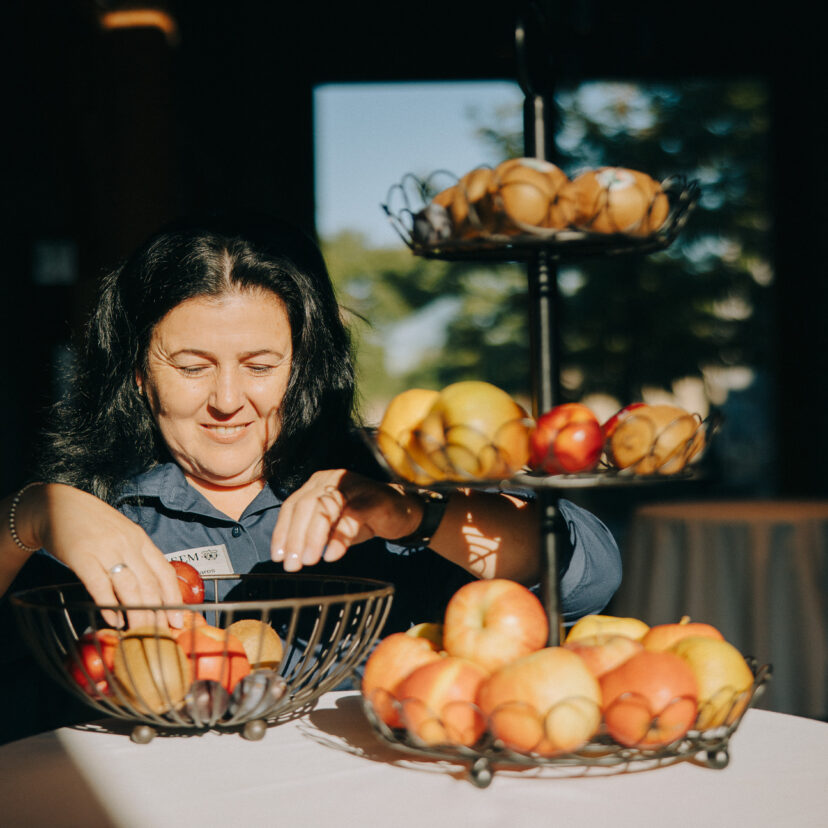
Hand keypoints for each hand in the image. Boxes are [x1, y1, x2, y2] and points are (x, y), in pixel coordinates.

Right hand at [25, 484, 183, 628]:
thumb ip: (137, 559)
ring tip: (140, 632)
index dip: (174, 599)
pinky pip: (99, 583)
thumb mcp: (123, 536)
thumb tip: (151, 592)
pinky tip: (113, 619)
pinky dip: (108, 604)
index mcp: (141, 540)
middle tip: (161, 635)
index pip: (165, 572)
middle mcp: (128, 544)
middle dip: (158, 613)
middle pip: (150, 583)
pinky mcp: (82, 555)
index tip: (179, 621)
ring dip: (137, 612)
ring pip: (129, 586)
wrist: (56, 505)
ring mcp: (106, 549)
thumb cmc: (92, 525)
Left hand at [270, 470, 422, 571]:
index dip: (282, 531)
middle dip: (295, 537)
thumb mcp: (333, 526)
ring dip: (314, 536)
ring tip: (309, 560)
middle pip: (305, 506)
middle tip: (292, 564)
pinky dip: (340, 537)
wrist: (403, 511)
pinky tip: (333, 555)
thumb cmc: (364, 517)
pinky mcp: (372, 498)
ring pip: (325, 507)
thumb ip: (313, 534)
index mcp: (317, 484)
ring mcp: (352, 486)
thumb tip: (290, 555)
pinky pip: (351, 516)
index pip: (292, 506)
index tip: (278, 556)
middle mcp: (332, 480)